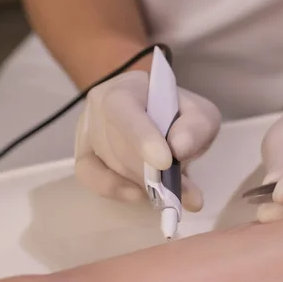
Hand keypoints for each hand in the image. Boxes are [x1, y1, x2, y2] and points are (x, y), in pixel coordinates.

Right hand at [74, 70, 220, 211]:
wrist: (161, 121)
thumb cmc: (178, 115)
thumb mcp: (199, 115)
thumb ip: (196, 127)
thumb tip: (179, 148)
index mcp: (128, 87)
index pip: (125, 109)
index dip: (142, 137)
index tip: (165, 162)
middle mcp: (99, 103)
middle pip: (117, 142)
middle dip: (149, 170)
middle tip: (178, 190)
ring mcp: (87, 129)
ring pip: (108, 162)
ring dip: (140, 181)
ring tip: (169, 191)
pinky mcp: (83, 154)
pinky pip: (89, 176)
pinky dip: (115, 189)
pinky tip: (137, 195)